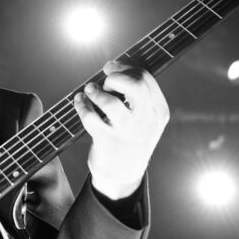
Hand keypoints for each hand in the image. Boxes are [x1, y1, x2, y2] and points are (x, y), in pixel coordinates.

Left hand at [73, 62, 168, 200]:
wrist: (124, 173)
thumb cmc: (130, 135)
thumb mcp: (144, 116)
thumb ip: (136, 93)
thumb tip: (112, 66)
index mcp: (159, 111)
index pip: (145, 78)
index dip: (125, 67)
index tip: (111, 68)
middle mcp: (147, 121)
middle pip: (135, 85)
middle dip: (116, 77)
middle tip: (105, 80)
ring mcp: (127, 133)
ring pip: (110, 103)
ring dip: (96, 92)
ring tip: (90, 90)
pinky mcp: (108, 142)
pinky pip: (91, 118)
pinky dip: (82, 106)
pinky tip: (79, 101)